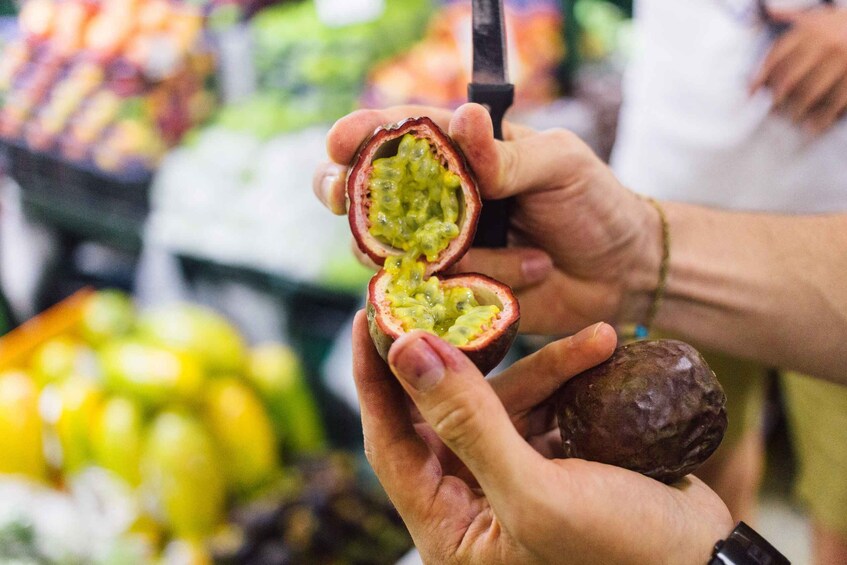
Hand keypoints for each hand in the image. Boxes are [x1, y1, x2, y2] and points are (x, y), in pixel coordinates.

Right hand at [314, 104, 660, 334]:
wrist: (622, 274)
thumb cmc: (594, 204)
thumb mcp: (560, 165)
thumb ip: (508, 153)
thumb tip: (463, 120)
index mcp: (464, 153)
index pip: (402, 135)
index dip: (363, 135)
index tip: (338, 143)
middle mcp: (442, 199)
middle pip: (371, 193)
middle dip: (348, 193)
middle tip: (341, 198)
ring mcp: (444, 247)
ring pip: (390, 249)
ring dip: (422, 253)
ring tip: (490, 255)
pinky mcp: (454, 291)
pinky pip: (430, 292)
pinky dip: (460, 287)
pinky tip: (513, 276)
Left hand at [351, 311, 732, 563]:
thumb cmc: (622, 557)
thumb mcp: (536, 495)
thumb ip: (468, 423)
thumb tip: (408, 351)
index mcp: (449, 525)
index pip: (389, 440)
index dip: (375, 378)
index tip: (369, 314)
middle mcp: (472, 501)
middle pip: (445, 411)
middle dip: (465, 355)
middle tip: (460, 296)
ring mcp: (514, 476)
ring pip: (503, 400)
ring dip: (544, 365)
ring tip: (592, 338)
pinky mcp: (555, 458)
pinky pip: (546, 404)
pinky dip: (570, 376)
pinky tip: (602, 349)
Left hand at [751, 7, 846, 132]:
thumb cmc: (841, 22)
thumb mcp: (818, 15)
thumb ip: (792, 16)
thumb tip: (769, 12)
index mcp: (810, 30)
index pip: (776, 57)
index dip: (760, 77)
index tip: (750, 93)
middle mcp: (823, 44)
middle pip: (790, 78)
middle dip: (777, 98)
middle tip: (771, 111)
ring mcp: (841, 61)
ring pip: (811, 92)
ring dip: (798, 110)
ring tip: (792, 120)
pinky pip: (837, 100)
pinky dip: (824, 117)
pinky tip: (814, 127)